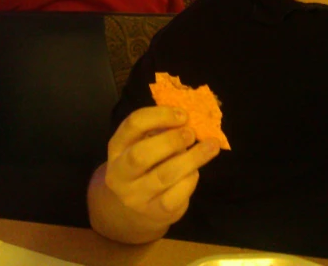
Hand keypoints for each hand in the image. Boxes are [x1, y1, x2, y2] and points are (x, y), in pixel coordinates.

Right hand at [104, 106, 220, 229]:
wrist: (132, 210)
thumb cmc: (144, 166)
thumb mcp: (143, 144)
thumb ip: (161, 130)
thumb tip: (191, 120)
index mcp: (117, 147)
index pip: (133, 125)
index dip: (160, 115)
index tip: (183, 115)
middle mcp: (120, 173)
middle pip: (141, 155)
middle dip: (171, 141)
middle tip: (192, 133)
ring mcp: (135, 196)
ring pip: (164, 176)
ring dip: (192, 158)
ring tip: (211, 146)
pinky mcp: (155, 212)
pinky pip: (176, 195)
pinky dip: (190, 179)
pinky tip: (195, 171)